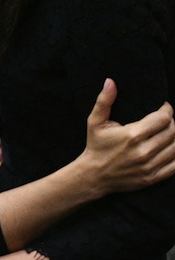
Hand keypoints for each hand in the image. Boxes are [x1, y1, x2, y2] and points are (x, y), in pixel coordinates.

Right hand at [79, 78, 174, 193]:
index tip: (164, 107)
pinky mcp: (153, 178)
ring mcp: (149, 166)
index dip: (167, 110)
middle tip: (166, 119)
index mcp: (132, 135)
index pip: (163, 119)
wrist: (93, 175)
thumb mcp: (94, 121)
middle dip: (172, 122)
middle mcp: (143, 151)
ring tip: (169, 131)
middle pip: (172, 132)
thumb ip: (104, 100)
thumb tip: (110, 81)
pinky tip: (171, 147)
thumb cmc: (95, 146)